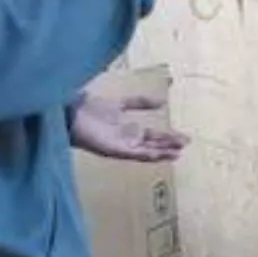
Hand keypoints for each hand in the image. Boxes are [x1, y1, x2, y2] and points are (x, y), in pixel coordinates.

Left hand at [69, 90, 188, 161]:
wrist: (71, 113)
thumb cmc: (90, 108)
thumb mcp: (120, 103)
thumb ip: (140, 102)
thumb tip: (162, 101)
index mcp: (129, 130)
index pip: (153, 136)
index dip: (168, 137)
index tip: (184, 138)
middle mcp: (127, 140)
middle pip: (153, 145)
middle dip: (170, 145)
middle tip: (187, 144)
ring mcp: (121, 146)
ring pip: (147, 152)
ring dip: (162, 152)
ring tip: (178, 152)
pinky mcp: (114, 150)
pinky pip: (134, 155)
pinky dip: (148, 155)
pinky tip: (160, 154)